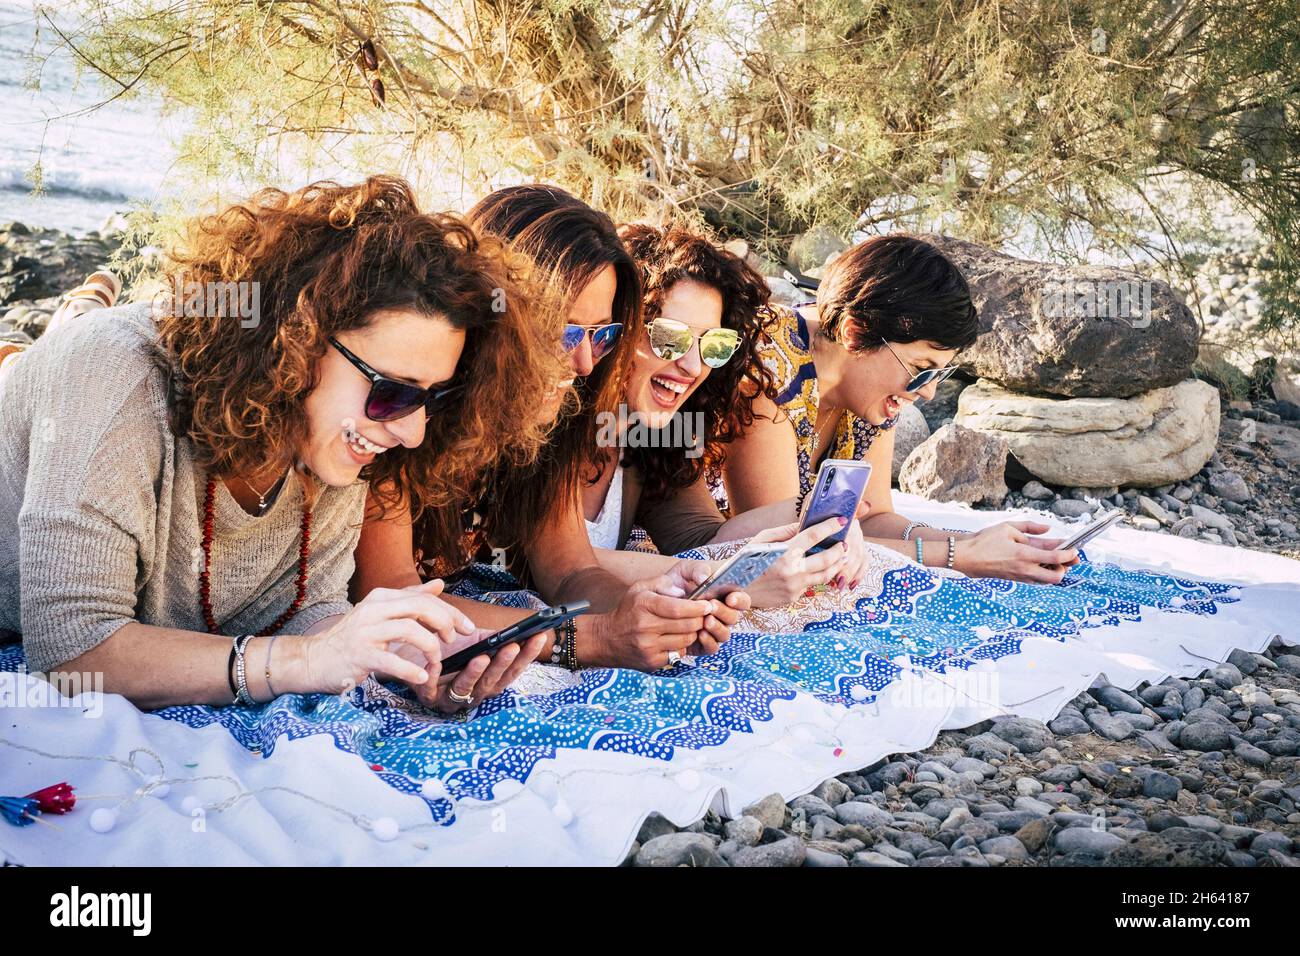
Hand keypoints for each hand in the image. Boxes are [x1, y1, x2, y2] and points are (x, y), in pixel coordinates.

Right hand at [302, 578, 476, 693]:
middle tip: (455, 640)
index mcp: (382, 597)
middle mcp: (374, 610)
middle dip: (445, 623)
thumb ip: (411, 599)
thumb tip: (439, 584)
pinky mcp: (359, 655)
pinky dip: (411, 669)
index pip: (424, 598)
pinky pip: (391, 661)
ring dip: (430, 647)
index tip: (466, 627)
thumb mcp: (381, 613)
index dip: (450, 612)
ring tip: (435, 660)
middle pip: (420, 608)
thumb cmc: (352, 638)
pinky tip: (422, 676)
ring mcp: (365, 632)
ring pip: (409, 630)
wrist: (314, 659)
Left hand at [392, 627, 550, 712]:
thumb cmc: (446, 645)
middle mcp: (474, 692)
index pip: (513, 669)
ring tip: (482, 656)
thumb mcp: (471, 638)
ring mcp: (451, 697)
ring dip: (475, 673)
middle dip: (504, 664)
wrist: (410, 649)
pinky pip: (431, 690)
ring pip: (466, 689)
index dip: (527, 654)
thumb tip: (512, 630)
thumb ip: (490, 635)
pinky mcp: (427, 696)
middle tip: (513, 646)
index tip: (539, 636)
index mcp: (489, 679)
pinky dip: (435, 677)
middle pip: (493, 682)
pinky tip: (437, 664)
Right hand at [577, 564, 714, 669]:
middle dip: (700, 619)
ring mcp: (649, 647)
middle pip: (686, 625)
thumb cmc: (628, 611)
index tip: (708, 605)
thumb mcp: (639, 589)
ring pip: (686, 640)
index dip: (697, 607)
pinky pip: (678, 653)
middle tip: (704, 615)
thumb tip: (683, 592)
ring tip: (690, 626)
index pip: (678, 608)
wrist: (606, 640)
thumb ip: (662, 583)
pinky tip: (677, 638)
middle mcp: (645, 627)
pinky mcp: (652, 662)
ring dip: (693, 633)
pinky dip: (682, 646)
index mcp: (644, 605)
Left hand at [663, 561, 749, 655]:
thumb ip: (698, 569)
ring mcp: (714, 630)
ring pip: (725, 634)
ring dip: (718, 628)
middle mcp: (723, 615)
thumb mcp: (686, 570)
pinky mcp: (704, 644)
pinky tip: (699, 634)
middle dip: (724, 612)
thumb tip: (705, 578)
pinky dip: (708, 641)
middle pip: (734, 617)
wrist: (658, 598)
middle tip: (712, 606)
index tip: (730, 598)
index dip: (740, 600)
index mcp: (725, 596)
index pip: (742, 600)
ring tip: (706, 621)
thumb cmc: (677, 582)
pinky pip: (713, 647)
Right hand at [743, 516, 852, 607]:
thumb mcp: (762, 539)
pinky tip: (818, 571)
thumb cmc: (746, 559)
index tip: (841, 521)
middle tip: (843, 544)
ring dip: (836, 566)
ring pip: (825, 576)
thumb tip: (805, 524)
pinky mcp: (792, 597)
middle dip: (839, 550)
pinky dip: (815, 577)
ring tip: (841, 559)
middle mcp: (792, 570)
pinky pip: (810, 586)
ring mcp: (794, 586)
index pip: (814, 536)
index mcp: (784, 552)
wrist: (732, 587)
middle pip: (827, 559)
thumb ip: (786, 531)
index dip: (830, 527)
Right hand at [954, 522, 1077, 583]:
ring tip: (1054, 558)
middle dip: (1065, 568)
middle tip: (1068, 557)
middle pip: (1056, 577)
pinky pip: (1036, 579)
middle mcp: (1024, 569)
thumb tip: (1047, 528)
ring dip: (1054, 571)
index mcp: (1024, 554)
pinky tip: (1040, 562)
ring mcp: (1020, 576)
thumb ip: (1030, 527)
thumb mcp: (1008, 527)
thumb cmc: (984, 540)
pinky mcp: (1015, 579)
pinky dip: (1043, 572)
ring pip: (1046, 580)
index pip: (1055, 558)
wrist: (965, 557)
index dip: (1069, 554)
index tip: (1076, 549)